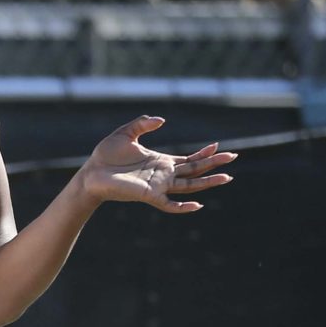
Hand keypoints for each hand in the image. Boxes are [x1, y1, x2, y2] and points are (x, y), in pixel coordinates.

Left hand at [79, 115, 235, 212]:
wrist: (91, 172)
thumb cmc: (107, 155)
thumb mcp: (126, 133)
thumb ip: (143, 124)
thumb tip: (163, 119)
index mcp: (160, 161)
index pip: (188, 160)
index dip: (204, 154)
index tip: (219, 146)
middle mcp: (163, 175)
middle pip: (195, 171)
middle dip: (214, 164)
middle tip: (233, 157)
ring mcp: (158, 186)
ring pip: (189, 186)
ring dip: (208, 182)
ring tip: (227, 177)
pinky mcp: (148, 195)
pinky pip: (169, 204)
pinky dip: (183, 207)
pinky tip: (198, 205)